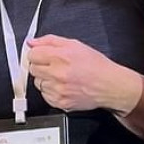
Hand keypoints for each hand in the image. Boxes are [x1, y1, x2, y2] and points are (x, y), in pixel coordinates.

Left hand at [25, 34, 140, 114]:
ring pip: (38, 83)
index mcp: (61, 57)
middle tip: (54, 66)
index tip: (41, 56)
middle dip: (41, 66)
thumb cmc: (96, 66)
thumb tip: (32, 42)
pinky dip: (51, 91)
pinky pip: (45, 95)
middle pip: (33, 69)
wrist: (110, 85)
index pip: (32, 55)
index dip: (37, 54)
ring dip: (46, 79)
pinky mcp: (60, 102)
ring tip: (61, 77)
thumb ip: (50, 41)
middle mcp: (58, 74)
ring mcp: (58, 89)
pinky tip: (63, 86)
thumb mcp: (75, 45)